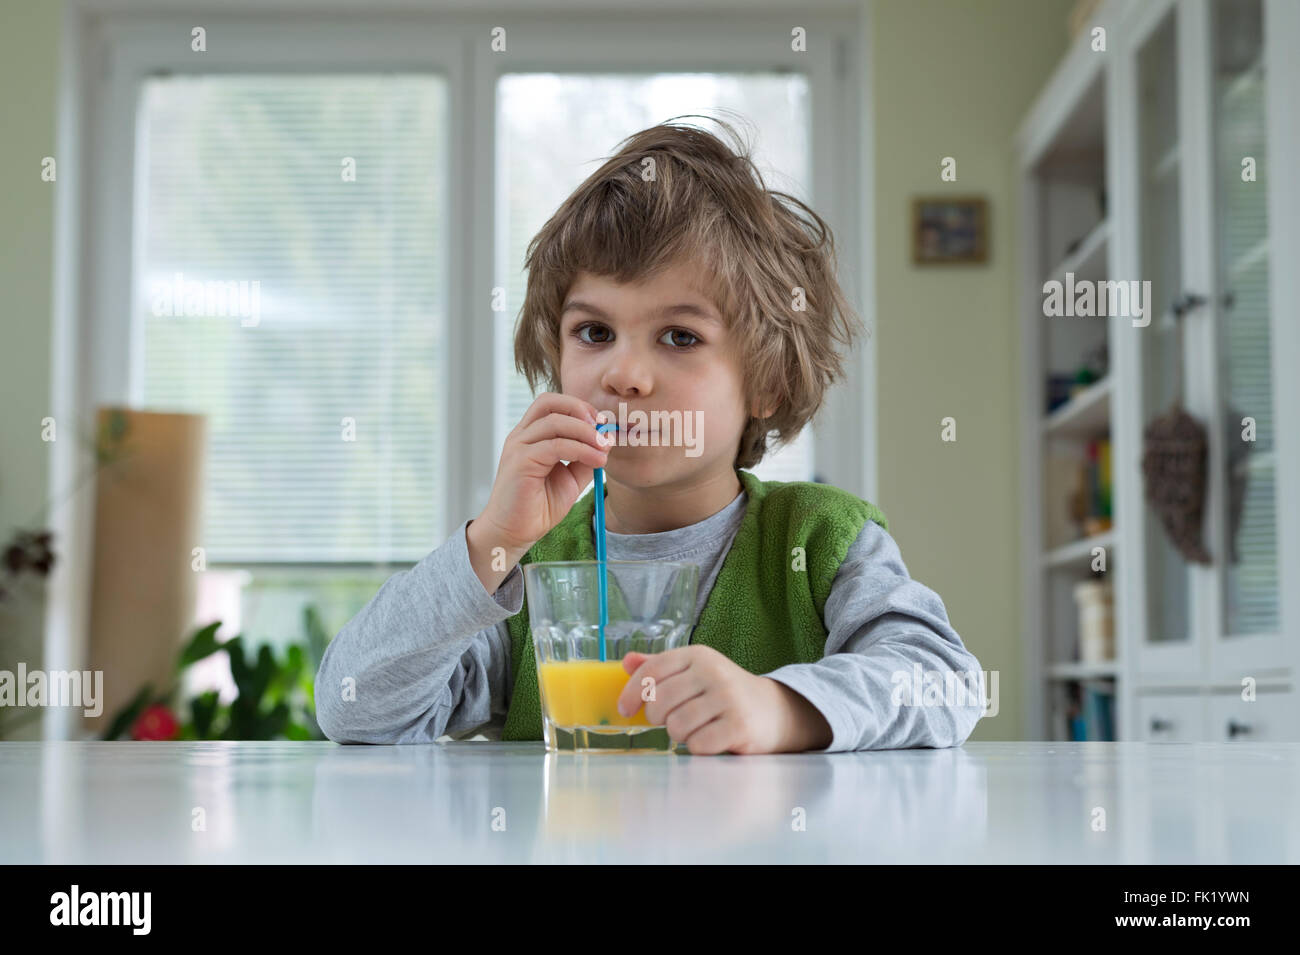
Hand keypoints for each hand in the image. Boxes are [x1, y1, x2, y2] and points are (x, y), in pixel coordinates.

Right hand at [473, 392, 609, 552]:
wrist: (514, 533)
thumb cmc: (538, 507)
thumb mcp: (570, 478)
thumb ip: (585, 458)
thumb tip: (606, 441)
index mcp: (530, 436)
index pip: (552, 404)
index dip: (580, 408)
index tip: (602, 424)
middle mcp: (521, 436)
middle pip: (550, 402)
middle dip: (581, 410)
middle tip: (603, 429)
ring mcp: (518, 447)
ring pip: (555, 422)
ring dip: (586, 432)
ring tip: (604, 448)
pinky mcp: (520, 461)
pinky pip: (556, 446)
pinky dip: (581, 450)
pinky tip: (597, 461)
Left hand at [615, 646, 831, 753]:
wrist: (776, 710)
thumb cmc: (726, 693)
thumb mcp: (696, 672)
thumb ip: (661, 668)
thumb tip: (626, 662)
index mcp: (698, 655)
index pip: (652, 670)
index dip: (632, 691)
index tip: (625, 709)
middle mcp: (713, 672)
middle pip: (660, 701)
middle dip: (658, 718)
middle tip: (671, 721)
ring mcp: (728, 698)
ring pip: (677, 726)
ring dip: (680, 735)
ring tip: (695, 729)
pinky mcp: (739, 725)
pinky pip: (698, 744)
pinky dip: (698, 747)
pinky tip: (711, 739)